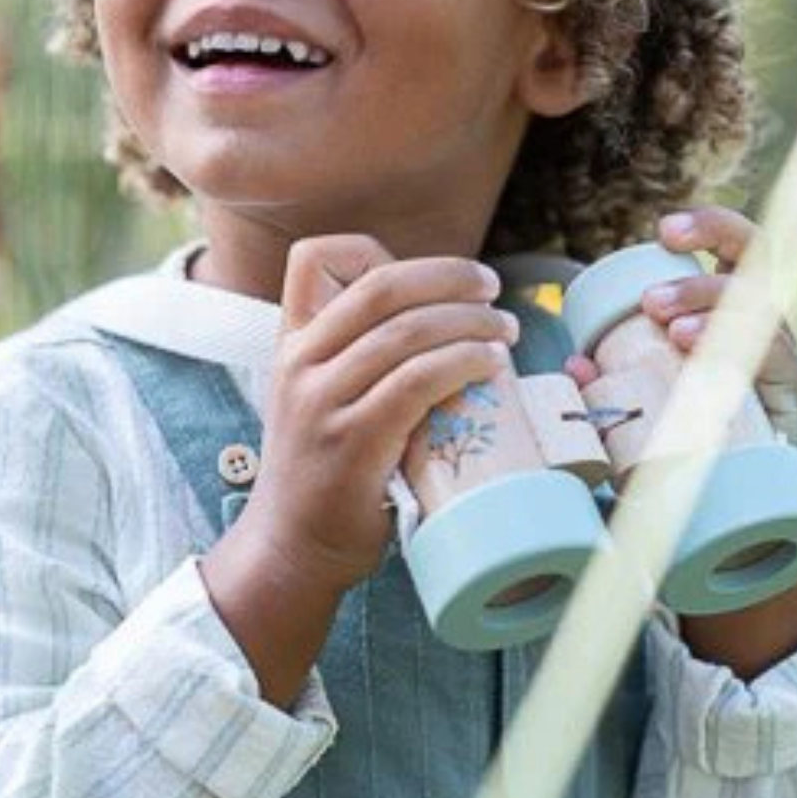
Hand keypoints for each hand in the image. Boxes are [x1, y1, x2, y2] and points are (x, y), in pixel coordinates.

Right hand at [239, 234, 519, 591]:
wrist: (291, 548)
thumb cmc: (323, 474)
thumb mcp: (316, 397)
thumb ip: (352, 357)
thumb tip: (439, 320)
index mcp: (292, 342)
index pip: (313, 258)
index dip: (376, 249)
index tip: (432, 275)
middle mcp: (300, 362)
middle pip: (382, 286)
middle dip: (449, 276)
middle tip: (491, 288)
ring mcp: (322, 401)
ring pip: (408, 331)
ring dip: (471, 322)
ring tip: (505, 332)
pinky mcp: (352, 442)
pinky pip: (417, 381)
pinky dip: (463, 362)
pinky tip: (490, 365)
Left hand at [564, 205, 796, 450]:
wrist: (732, 506)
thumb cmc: (686, 446)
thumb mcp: (643, 406)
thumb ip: (610, 387)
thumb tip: (574, 364)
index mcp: (732, 313)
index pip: (735, 251)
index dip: (709, 228)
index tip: (664, 232)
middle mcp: (762, 326)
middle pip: (759, 258)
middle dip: (715, 245)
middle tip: (654, 294)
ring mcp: (781, 360)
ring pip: (761, 306)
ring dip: (713, 307)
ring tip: (671, 330)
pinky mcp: (791, 399)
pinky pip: (778, 360)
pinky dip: (740, 350)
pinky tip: (702, 352)